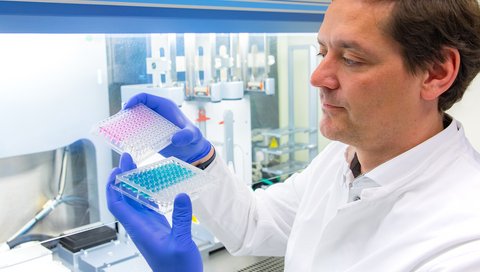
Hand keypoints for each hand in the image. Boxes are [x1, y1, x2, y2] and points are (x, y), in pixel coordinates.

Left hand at [106, 153, 202, 271]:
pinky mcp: (156, 227)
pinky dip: (147, 192)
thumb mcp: (182, 242)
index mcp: (140, 229)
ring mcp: (147, 226)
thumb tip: (181, 195)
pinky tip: (153, 185)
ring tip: (138, 166)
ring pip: (134, 201)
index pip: (117, 204)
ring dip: (134, 183)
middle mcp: (140, 226)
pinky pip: (146, 206)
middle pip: (124, 198)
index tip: (117, 168)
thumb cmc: (178, 269)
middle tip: (128, 158)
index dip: (113, 185)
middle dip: (123, 177)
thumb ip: (181, 218)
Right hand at [124, 93, 211, 163]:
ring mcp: (153, 123)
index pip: (145, 97)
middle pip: (136, 107)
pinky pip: (136, 131)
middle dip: (126, 113)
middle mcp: (157, 112)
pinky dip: (129, 134)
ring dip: (126, 124)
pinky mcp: (150, 133)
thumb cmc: (194, 140)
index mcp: (165, 106)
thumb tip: (175, 139)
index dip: (134, 100)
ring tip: (117, 131)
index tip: (126, 108)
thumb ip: (186, 136)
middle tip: (117, 122)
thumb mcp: (192, 136)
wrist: (193, 152)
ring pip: (134, 119)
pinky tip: (124, 141)